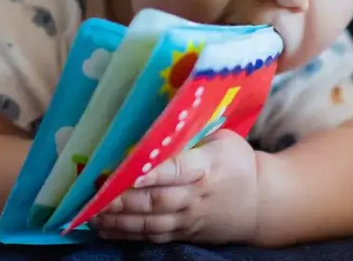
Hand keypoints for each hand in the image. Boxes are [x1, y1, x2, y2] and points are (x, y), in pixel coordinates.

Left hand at [91, 130, 260, 243]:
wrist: (260, 203)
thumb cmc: (235, 162)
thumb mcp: (222, 139)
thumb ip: (192, 133)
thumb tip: (157, 116)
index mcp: (207, 166)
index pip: (178, 169)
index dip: (154, 173)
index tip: (130, 173)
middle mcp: (196, 196)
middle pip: (157, 200)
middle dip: (123, 199)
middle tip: (94, 195)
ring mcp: (189, 219)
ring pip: (151, 223)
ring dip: (119, 220)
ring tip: (92, 213)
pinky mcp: (184, 233)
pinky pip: (152, 236)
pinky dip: (127, 234)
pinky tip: (105, 228)